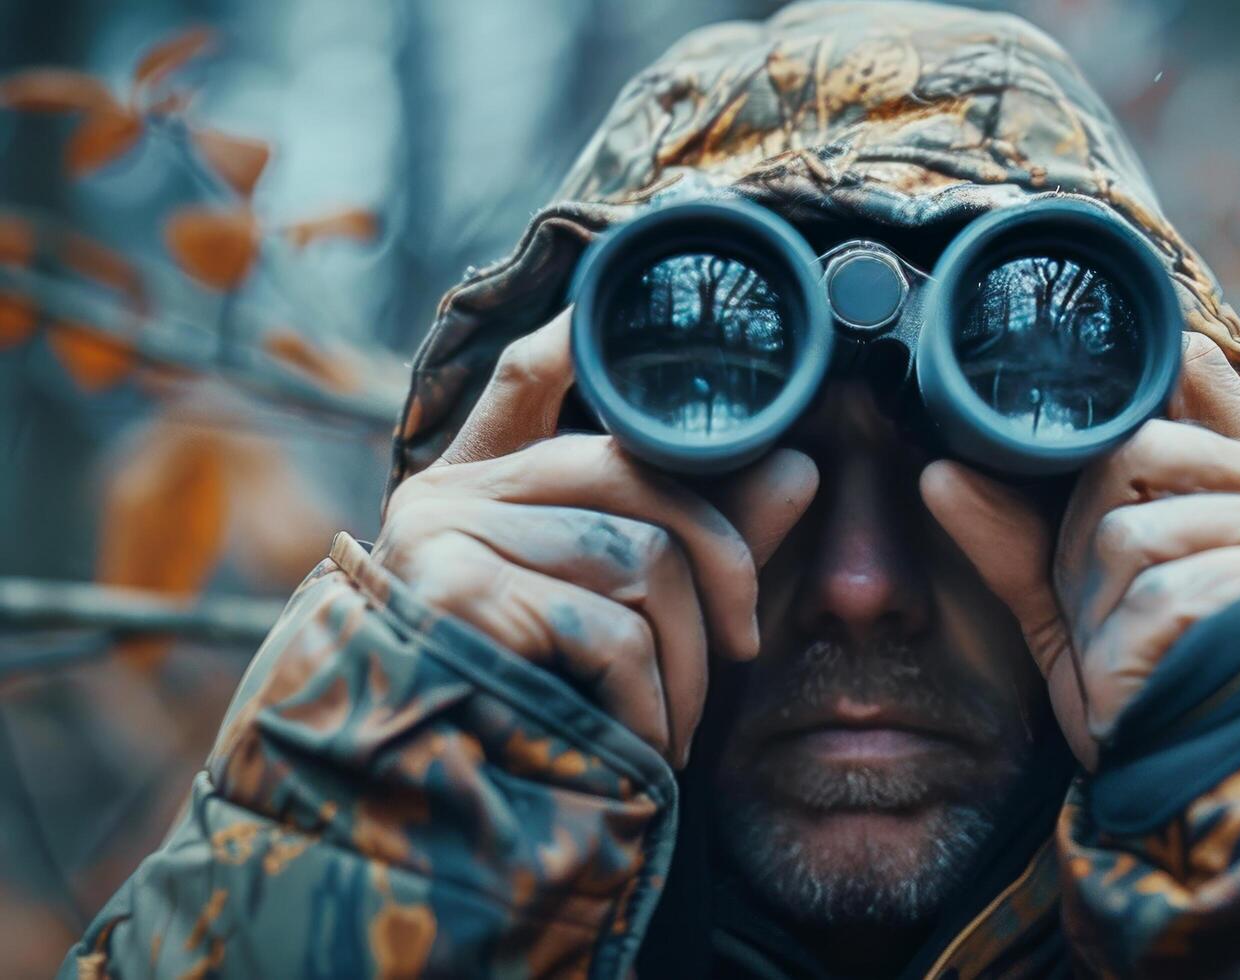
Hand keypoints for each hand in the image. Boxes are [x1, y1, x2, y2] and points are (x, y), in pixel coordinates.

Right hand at [374, 310, 818, 766]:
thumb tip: (800, 466)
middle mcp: (447, 494)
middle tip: (743, 650)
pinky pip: (609, 628)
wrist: (431, 832)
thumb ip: (701, 542)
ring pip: (638, 553)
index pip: (530, 374)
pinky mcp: (450, 597)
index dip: (579, 333)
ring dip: (689, 660)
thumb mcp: (624, 620)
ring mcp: (440, 538)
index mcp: (479, 486)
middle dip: (724, 564)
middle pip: (634, 470)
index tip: (612, 316)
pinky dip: (651, 701)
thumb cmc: (537, 720)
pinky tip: (641, 747)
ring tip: (677, 726)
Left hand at [921, 334, 1239, 768]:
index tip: (1084, 488)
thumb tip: (939, 471)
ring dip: (1102, 617)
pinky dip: (1124, 661)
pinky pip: (1151, 596)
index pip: (1181, 382)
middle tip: (1115, 627)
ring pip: (1127, 531)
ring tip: (1141, 671)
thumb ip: (1028, 537)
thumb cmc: (1164, 706)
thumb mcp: (1091, 614)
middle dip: (1085, 550)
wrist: (1230, 811)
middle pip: (1128, 456)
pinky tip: (1149, 697)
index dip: (1110, 431)